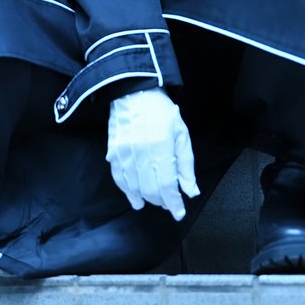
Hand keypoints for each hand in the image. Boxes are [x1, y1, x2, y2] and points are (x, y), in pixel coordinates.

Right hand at [106, 89, 199, 221]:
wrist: (133, 91)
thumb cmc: (161, 111)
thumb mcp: (181, 133)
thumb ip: (186, 164)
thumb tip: (190, 191)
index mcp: (160, 146)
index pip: (166, 185)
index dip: (173, 203)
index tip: (179, 213)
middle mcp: (140, 152)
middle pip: (150, 189)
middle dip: (161, 201)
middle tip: (169, 203)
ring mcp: (124, 153)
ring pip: (134, 187)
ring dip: (146, 198)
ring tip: (155, 201)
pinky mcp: (113, 152)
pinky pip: (119, 178)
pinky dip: (127, 191)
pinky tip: (135, 198)